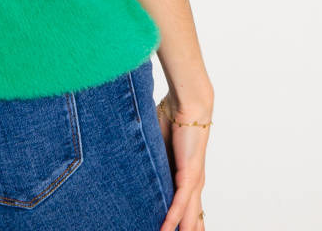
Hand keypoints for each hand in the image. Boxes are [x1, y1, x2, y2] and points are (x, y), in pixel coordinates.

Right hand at [157, 91, 212, 230]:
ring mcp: (193, 181)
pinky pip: (180, 202)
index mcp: (185, 177)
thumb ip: (148, 155)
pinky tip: (166, 230)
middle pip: (191, 218)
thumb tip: (129, 155)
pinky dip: (172, 218)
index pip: (184, 208)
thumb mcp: (156, 143)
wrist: (188, 102)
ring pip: (187, 216)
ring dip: (180, 230)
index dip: (180, 223)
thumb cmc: (173, 116)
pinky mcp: (190, 175)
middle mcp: (193, 184)